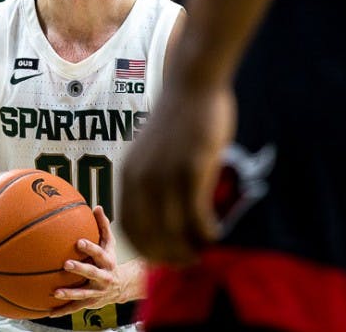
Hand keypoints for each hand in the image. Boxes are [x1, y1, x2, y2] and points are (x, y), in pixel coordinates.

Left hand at [50, 207, 140, 315]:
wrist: (122, 286)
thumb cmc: (110, 259)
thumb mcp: (110, 244)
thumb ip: (103, 226)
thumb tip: (96, 206)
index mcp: (108, 262)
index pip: (99, 253)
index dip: (90, 248)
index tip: (79, 242)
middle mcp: (104, 278)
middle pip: (92, 273)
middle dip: (80, 269)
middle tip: (66, 264)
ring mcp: (97, 292)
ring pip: (83, 294)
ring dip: (70, 294)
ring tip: (56, 293)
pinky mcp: (90, 303)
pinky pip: (75, 307)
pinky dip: (63, 310)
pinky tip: (49, 312)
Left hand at [120, 82, 235, 263]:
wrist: (191, 84)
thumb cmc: (177, 118)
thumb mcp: (152, 152)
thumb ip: (151, 178)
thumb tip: (159, 209)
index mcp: (129, 175)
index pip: (129, 227)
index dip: (146, 249)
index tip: (164, 257)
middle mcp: (142, 179)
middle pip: (150, 236)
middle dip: (169, 256)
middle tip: (188, 261)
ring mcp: (166, 175)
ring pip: (174, 231)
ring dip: (189, 249)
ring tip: (203, 251)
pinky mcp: (192, 169)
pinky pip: (197, 216)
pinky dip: (206, 233)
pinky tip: (215, 234)